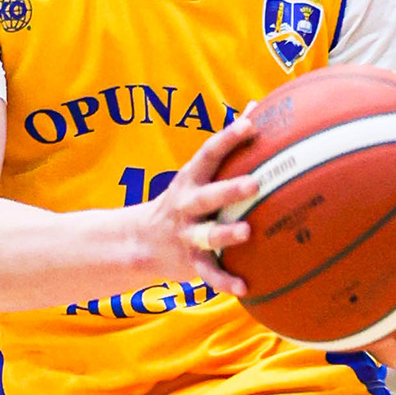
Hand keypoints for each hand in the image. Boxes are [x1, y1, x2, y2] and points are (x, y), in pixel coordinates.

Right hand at [134, 119, 260, 297]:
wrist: (140, 242)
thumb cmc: (184, 199)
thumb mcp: (197, 172)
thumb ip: (227, 144)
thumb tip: (255, 106)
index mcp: (191, 180)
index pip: (209, 154)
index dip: (228, 138)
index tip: (249, 124)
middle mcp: (187, 206)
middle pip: (208, 195)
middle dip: (230, 189)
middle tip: (255, 183)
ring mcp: (187, 234)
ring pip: (207, 235)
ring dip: (226, 235)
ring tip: (247, 232)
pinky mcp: (190, 262)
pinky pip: (208, 274)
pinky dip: (225, 282)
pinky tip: (246, 288)